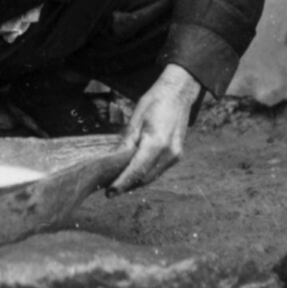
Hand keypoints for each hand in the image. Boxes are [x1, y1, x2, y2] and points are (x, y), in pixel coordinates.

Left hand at [109, 64, 200, 194]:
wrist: (178, 94)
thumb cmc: (155, 102)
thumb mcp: (135, 120)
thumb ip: (126, 144)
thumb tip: (113, 162)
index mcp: (157, 143)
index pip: (136, 170)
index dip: (122, 183)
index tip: (109, 193)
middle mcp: (169, 153)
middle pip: (144, 177)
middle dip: (127, 184)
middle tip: (108, 188)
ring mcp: (175, 156)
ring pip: (152, 177)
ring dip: (135, 181)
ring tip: (117, 183)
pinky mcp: (177, 155)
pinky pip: (158, 170)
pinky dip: (145, 173)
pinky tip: (133, 172)